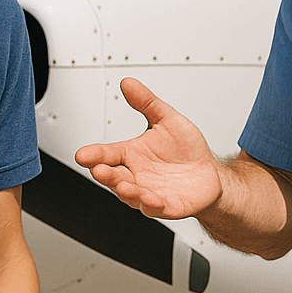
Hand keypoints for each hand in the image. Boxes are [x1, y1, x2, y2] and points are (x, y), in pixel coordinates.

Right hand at [75, 78, 223, 218]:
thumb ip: (146, 102)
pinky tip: (151, 199)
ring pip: (132, 195)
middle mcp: (137, 175)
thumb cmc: (186, 149)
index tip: (83, 154)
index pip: (108, 154)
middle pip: (114, 177)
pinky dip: (152, 205)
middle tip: (99, 169)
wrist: (209, 171)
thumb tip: (128, 83)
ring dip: (126, 191)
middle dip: (106, 174)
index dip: (95, 155)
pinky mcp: (168, 206)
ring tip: (123, 185)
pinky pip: (157, 209)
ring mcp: (150, 192)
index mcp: (132, 155)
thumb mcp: (166, 119)